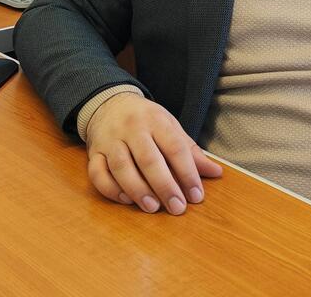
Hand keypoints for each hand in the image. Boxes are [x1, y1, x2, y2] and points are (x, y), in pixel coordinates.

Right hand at [84, 92, 222, 214]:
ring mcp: (110, 140)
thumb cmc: (146, 119)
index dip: (187, 173)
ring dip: (137, 190)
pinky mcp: (94, 152)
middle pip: (148, 159)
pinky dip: (111, 189)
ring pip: (121, 167)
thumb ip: (190, 151)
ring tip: (153, 207)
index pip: (174, 147)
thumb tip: (216, 173)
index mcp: (155, 120)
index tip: (197, 196)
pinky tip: (126, 200)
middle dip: (164, 186)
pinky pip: (97, 173)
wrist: (109, 103)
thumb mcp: (170, 126)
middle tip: (177, 208)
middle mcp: (131, 128)